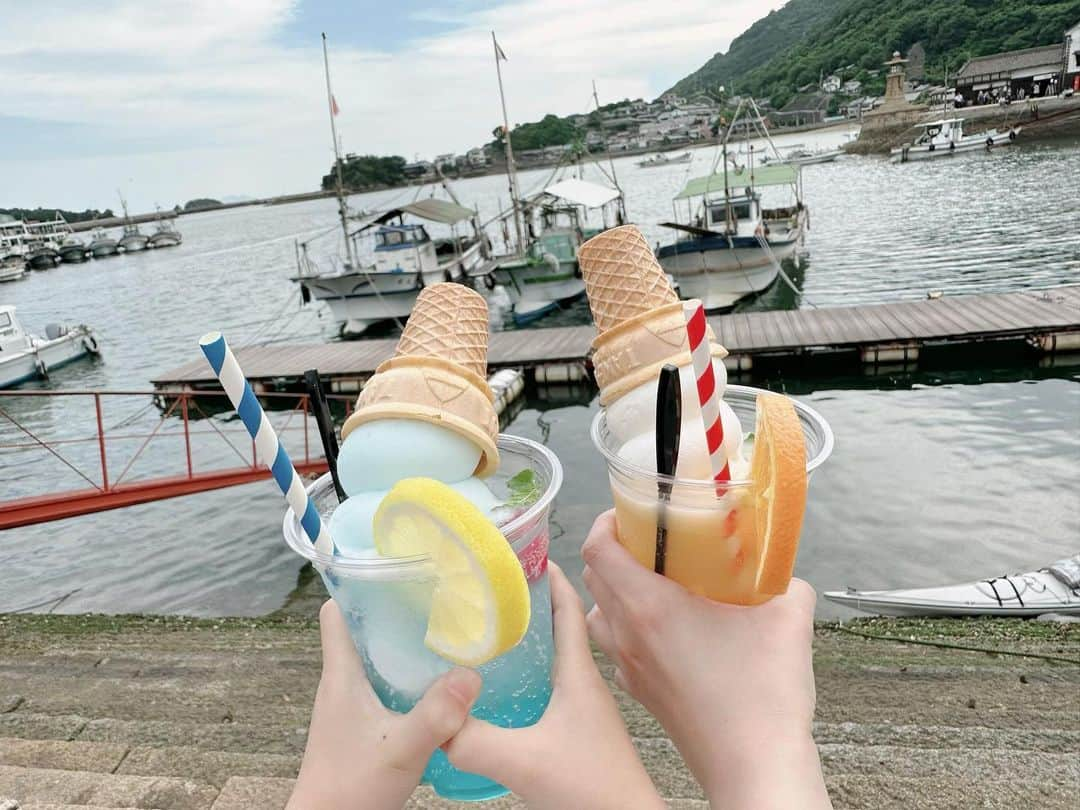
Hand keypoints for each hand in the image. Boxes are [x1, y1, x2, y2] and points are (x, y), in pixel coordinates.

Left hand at [287, 600, 480, 809]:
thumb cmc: (350, 787)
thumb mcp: (402, 747)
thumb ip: (437, 713)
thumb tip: (472, 673)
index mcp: (342, 675)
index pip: (338, 611)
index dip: (361, 586)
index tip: (397, 571)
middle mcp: (342, 683)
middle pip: (363, 630)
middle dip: (395, 612)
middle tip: (437, 598)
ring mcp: (349, 706)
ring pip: (375, 659)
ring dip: (403, 646)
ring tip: (445, 634)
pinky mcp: (360, 726)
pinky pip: (383, 686)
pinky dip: (406, 677)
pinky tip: (437, 686)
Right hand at [444, 562, 664, 809]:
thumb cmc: (594, 790)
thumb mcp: (526, 761)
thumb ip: (474, 740)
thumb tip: (434, 721)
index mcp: (579, 673)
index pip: (567, 608)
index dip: (547, 575)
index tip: (522, 551)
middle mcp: (585, 683)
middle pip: (559, 626)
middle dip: (529, 602)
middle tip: (492, 587)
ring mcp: (584, 707)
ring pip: (555, 658)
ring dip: (530, 639)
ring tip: (490, 630)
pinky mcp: (579, 731)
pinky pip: (553, 687)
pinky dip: (531, 674)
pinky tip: (506, 689)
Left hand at [582, 510, 830, 808]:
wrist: (753, 767)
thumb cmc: (762, 697)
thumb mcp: (787, 619)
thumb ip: (783, 584)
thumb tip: (782, 575)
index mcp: (648, 606)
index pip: (597, 548)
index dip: (607, 521)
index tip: (630, 511)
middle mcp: (627, 635)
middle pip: (595, 577)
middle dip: (615, 550)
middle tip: (652, 540)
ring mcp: (628, 668)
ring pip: (599, 615)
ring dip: (615, 591)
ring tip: (655, 583)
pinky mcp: (640, 693)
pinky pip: (617, 649)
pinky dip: (628, 629)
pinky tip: (666, 631)